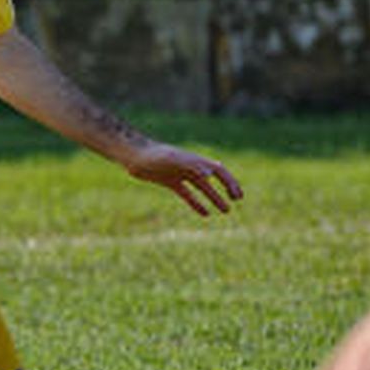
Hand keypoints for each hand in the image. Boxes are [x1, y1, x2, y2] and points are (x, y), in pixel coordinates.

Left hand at [123, 141, 242, 215]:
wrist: (132, 155)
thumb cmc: (152, 155)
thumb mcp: (171, 160)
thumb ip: (190, 165)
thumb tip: (210, 174)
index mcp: (193, 160)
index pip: (218, 170)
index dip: (230, 182)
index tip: (237, 195)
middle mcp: (189, 167)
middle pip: (214, 178)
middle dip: (227, 189)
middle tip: (236, 201)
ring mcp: (179, 174)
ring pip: (202, 188)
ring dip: (214, 198)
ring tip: (225, 211)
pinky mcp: (169, 181)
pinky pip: (186, 193)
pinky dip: (196, 203)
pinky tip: (204, 213)